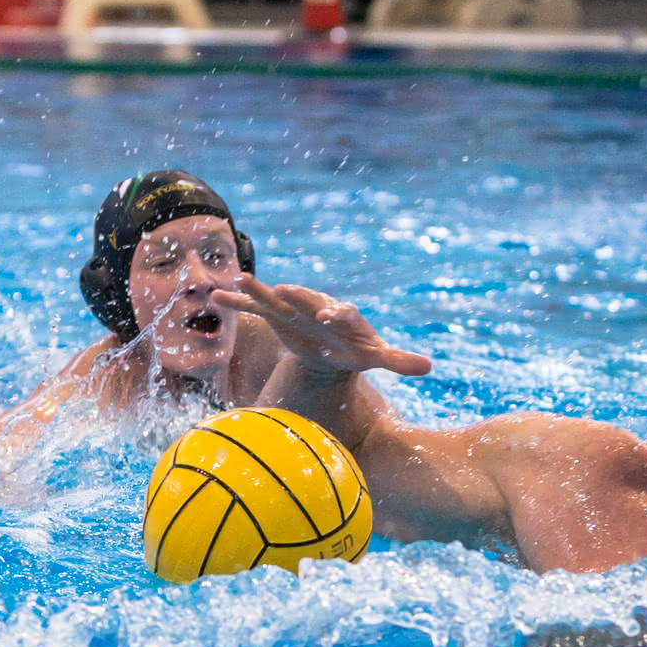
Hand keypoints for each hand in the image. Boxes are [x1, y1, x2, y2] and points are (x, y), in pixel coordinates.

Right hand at [214, 275, 431, 380]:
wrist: (333, 346)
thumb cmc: (357, 349)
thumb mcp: (377, 356)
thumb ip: (399, 359)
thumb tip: (430, 367)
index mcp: (344, 316)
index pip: (343, 312)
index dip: (337, 313)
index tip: (330, 316)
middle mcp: (318, 306)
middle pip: (308, 299)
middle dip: (297, 296)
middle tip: (282, 290)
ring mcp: (295, 310)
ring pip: (276, 298)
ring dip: (259, 291)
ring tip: (240, 280)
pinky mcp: (276, 317)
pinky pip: (255, 309)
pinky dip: (238, 303)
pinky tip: (216, 298)